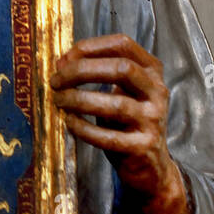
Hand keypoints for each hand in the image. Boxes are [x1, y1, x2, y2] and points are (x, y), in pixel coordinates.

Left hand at [51, 34, 191, 213]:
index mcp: (152, 72)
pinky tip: (69, 123)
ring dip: (78, 100)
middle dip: (82, 71)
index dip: (90, 47)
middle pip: (121, 69)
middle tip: (56, 81)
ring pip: (115, 103)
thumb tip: (62, 63)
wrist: (151, 167)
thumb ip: (98, 75)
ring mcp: (153, 120)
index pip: (123, 45)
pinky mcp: (142, 147)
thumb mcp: (120, 93)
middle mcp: (157, 92)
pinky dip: (84, 128)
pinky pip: (108, 137)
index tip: (65, 58)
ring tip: (59, 101)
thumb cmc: (127, 124)